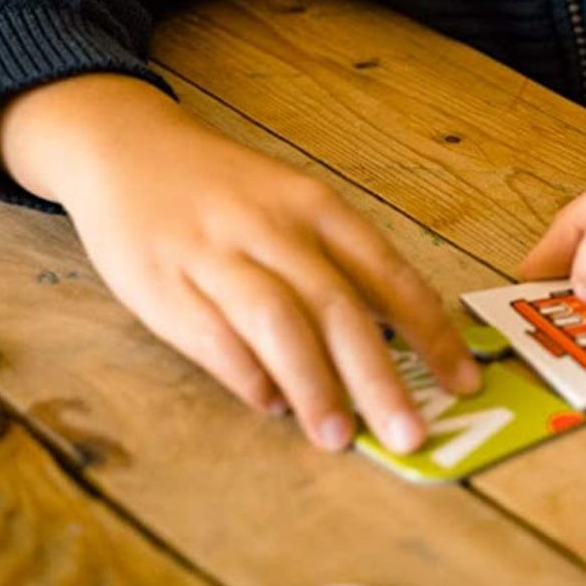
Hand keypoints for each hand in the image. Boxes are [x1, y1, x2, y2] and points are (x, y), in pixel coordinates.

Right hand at [0, 74, 480, 452]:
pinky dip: (247, 375)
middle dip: (379, 376)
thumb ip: (335, 263)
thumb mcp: (287, 203)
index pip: (385, 271)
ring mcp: (213, 253)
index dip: (428, 330)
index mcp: (311, 204)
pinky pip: (212, 336)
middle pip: (336, 305)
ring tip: (340, 437)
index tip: (462, 379)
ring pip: (277, 322)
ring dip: (314, 385)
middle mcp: (269, 225)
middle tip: (410, 435)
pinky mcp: (161, 282)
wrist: (124, 147)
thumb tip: (395, 342)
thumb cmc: (221, 189)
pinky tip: (271, 405)